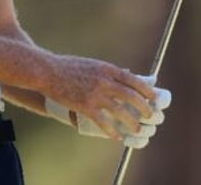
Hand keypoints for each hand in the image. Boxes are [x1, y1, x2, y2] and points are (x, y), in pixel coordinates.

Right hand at [46, 73, 171, 148]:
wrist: (47, 71)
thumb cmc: (68, 67)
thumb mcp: (91, 64)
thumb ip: (107, 72)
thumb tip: (125, 75)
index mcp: (106, 69)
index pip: (132, 80)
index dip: (145, 89)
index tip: (153, 97)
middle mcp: (104, 81)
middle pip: (131, 96)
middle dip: (143, 107)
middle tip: (149, 115)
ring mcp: (95, 94)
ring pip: (120, 111)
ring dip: (131, 122)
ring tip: (136, 129)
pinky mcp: (84, 106)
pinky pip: (103, 121)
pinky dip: (111, 130)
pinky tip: (116, 136)